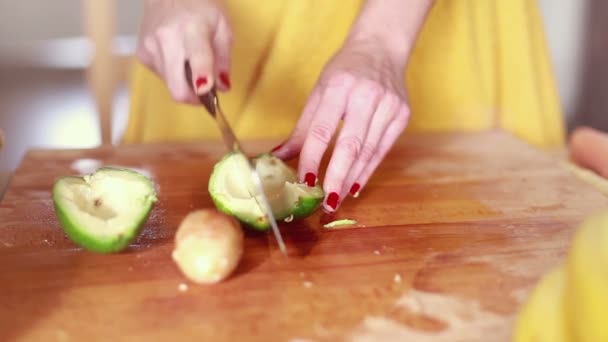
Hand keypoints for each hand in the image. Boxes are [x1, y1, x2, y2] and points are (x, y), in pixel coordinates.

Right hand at [136, 0, 232, 102]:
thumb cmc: (199, 8)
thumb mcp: (223, 27)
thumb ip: (224, 58)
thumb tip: (222, 86)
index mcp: (192, 28)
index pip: (196, 57)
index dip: (201, 77)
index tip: (205, 90)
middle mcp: (166, 38)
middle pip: (177, 86)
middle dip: (194, 97)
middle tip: (205, 91)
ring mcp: (151, 48)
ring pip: (171, 85)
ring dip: (184, 82)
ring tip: (190, 62)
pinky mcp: (143, 55)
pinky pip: (163, 77)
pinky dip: (174, 73)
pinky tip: (177, 56)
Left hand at [272, 39, 410, 211]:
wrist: (381, 48)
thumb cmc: (344, 71)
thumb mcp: (319, 91)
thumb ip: (302, 128)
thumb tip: (278, 157)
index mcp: (339, 86)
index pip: (322, 130)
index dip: (312, 158)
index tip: (305, 181)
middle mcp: (366, 95)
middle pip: (350, 145)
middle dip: (337, 177)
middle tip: (326, 202)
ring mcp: (389, 105)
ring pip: (368, 152)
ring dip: (351, 179)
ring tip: (337, 198)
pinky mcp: (402, 115)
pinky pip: (383, 150)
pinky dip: (368, 170)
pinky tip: (355, 185)